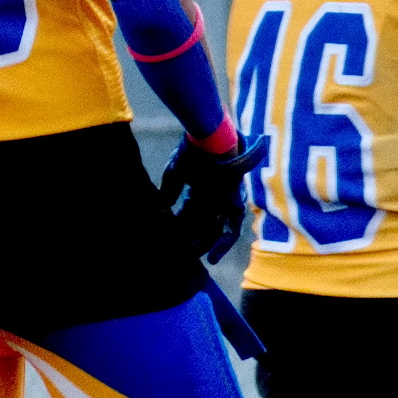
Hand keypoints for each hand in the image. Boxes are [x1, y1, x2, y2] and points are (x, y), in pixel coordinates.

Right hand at [162, 131, 267, 264]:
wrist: (214, 139)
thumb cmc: (193, 151)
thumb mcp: (175, 172)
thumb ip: (170, 190)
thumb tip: (163, 205)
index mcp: (197, 191)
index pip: (187, 216)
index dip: (178, 229)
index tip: (167, 241)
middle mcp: (211, 199)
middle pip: (201, 227)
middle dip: (190, 242)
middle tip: (179, 256)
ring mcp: (223, 202)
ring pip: (214, 231)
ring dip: (203, 245)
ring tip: (191, 258)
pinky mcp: (234, 205)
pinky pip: (231, 229)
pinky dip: (222, 244)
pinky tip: (211, 258)